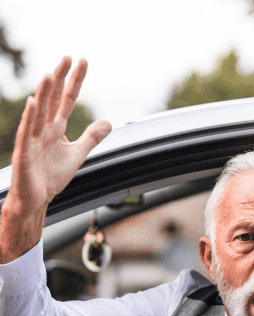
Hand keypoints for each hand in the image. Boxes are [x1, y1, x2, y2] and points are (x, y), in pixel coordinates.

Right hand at [0, 57, 110, 262]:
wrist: (36, 199)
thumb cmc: (51, 176)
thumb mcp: (78, 154)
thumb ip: (91, 138)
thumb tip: (108, 122)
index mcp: (55, 127)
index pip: (67, 99)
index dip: (75, 81)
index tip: (82, 62)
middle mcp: (43, 128)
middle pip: (53, 99)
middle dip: (60, 78)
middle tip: (68, 57)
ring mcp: (32, 138)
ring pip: (39, 111)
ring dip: (44, 93)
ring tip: (50, 74)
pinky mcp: (24, 152)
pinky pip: (26, 132)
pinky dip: (30, 117)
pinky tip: (34, 102)